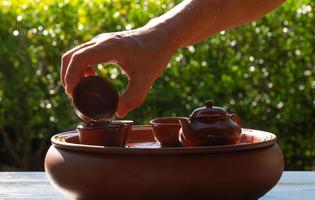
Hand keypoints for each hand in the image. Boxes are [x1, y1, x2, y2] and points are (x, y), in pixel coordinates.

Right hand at [61, 26, 175, 116]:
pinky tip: (91, 77)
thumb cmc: (154, 54)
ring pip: (75, 54)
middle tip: (74, 96)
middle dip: (67, 76)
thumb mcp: (146, 78)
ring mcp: (101, 41)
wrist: (160, 37)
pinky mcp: (103, 44)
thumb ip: (134, 97)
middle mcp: (101, 41)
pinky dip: (80, 66)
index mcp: (109, 47)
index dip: (71, 76)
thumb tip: (119, 112)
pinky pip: (83, 53)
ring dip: (73, 71)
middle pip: (71, 56)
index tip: (72, 93)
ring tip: (81, 89)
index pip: (79, 58)